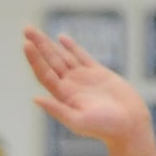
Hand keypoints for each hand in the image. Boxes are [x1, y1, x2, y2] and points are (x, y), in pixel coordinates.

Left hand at [23, 26, 149, 146]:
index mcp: (64, 96)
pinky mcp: (99, 73)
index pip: (45, 74)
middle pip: (51, 61)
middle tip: (27, 29)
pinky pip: (82, 56)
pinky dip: (72, 47)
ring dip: (50, 44)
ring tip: (35, 31)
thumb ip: (57, 110)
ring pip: (63, 56)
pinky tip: (61, 38)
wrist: (130, 125)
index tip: (26, 44)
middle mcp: (71, 85)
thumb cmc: (105, 127)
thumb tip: (35, 99)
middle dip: (39, 45)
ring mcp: (84, 78)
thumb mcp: (78, 121)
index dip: (35, 59)